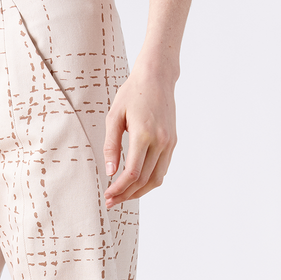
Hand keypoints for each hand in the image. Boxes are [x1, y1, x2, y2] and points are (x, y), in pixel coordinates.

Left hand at [102, 60, 177, 208]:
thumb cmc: (132, 93)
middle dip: (126, 194)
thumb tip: (110, 171)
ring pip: (156, 179)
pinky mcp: (173, 143)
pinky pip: (162, 169)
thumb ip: (111, 145)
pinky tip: (136, 183)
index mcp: (144, 134)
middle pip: (144, 180)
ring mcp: (169, 143)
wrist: (158, 77)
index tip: (107, 196)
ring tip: (122, 195)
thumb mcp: (114, 116)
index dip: (119, 189)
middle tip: (111, 201)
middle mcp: (160, 141)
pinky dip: (149, 181)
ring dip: (139, 192)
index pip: (132, 173)